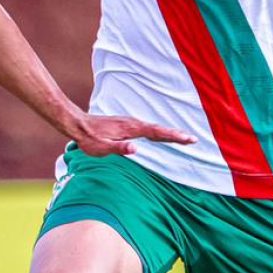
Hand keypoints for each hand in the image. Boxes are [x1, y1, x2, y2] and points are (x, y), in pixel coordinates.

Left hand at [70, 111, 196, 157]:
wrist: (78, 125)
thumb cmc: (89, 139)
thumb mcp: (102, 148)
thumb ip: (119, 148)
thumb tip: (135, 150)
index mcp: (131, 129)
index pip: (157, 133)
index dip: (173, 136)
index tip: (188, 139)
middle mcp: (133, 123)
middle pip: (159, 129)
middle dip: (176, 135)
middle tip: (193, 140)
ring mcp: (130, 123)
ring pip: (154, 128)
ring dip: (169, 133)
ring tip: (183, 138)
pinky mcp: (127, 125)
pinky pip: (147, 128)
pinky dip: (158, 132)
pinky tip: (161, 135)